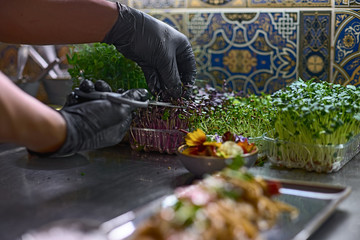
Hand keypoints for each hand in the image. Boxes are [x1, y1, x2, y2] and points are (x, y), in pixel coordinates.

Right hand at [33, 80, 148, 156]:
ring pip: (94, 100)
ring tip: (87, 87)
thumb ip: (132, 100)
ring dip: (91, 90)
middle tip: (101, 86)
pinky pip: (80, 101)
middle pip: (109, 104)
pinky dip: (79, 94)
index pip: (126, 112)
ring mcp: (88, 121)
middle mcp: (102, 127)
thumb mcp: (118, 109)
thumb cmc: (92, 122)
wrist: (64, 128)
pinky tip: (77, 94)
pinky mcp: (75, 115)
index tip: (121, 91)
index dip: (124, 100)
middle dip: (105, 91)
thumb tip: (144, 93)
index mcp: (115, 130)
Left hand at [102, 3, 195, 99]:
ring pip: (164, 76)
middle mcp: (172, 52)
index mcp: (182, 48)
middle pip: (177, 74)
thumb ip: (172, 78)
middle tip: (172, 99)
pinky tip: (154, 91)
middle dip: (174, 86)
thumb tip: (178, 94)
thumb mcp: (164, 59)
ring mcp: (159, 57)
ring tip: (163, 97)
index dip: (188, 83)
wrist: (127, 29)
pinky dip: (154, 82)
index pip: (190, 69)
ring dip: (163, 86)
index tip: (185, 96)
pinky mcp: (148, 61)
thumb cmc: (151, 38)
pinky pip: (153, 75)